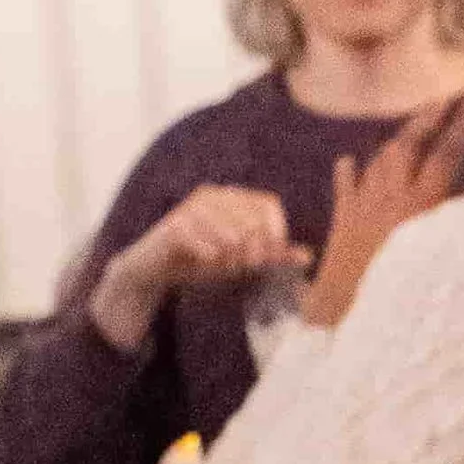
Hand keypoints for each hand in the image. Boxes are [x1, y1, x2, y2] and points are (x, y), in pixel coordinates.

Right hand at [88, 186, 301, 354]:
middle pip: (252, 219)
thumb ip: (273, 255)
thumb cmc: (200, 259)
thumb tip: (308, 256)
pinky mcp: (174, 225)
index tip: (270, 256)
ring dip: (232, 254)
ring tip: (225, 263)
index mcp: (232, 197)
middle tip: (245, 265)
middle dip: (255, 248)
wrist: (155, 269)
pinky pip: (205, 241)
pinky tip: (207, 261)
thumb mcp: (241, 258)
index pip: (269, 203)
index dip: (276, 231)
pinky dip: (210, 255)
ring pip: (231, 231)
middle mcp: (213, 195)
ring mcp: (192, 207)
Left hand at [304, 93, 463, 326]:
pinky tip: (349, 162)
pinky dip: (349, 172)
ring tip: (409, 130)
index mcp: (419, 208)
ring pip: (378, 160)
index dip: (461, 129)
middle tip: (442, 102)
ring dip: (395, 141)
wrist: (346, 313)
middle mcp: (389, 198)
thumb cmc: (400, 295)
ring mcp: (362, 206)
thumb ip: (456, 229)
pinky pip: (345, 186)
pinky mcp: (342, 221)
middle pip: (408, 146)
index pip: (445, 157)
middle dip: (427, 119)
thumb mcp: (439, 262)